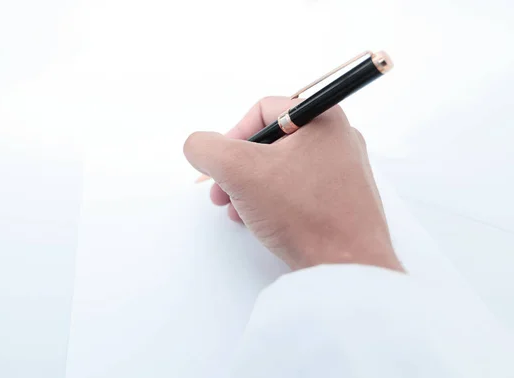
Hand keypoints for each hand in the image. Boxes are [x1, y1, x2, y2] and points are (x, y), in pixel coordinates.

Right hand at [183, 96, 402, 271]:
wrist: (347, 267)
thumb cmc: (302, 212)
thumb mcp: (238, 170)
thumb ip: (206, 148)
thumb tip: (198, 146)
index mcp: (323, 117)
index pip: (262, 111)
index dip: (231, 136)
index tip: (220, 166)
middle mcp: (338, 139)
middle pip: (270, 142)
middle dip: (236, 168)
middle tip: (220, 193)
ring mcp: (343, 171)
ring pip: (281, 168)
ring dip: (249, 187)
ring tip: (237, 211)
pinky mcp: (342, 200)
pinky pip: (297, 190)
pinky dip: (272, 201)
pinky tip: (258, 222)